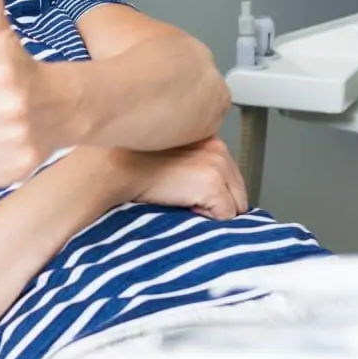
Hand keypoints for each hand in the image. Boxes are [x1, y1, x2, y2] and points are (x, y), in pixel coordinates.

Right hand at [126, 137, 248, 219]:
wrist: (118, 168)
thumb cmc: (134, 165)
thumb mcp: (171, 155)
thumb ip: (194, 165)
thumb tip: (204, 192)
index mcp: (210, 139)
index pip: (231, 176)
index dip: (214, 192)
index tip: (193, 195)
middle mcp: (219, 149)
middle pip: (239, 192)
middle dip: (219, 202)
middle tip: (188, 203)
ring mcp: (217, 166)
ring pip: (236, 206)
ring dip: (213, 211)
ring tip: (185, 204)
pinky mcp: (213, 184)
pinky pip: (226, 216)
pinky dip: (207, 219)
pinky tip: (184, 207)